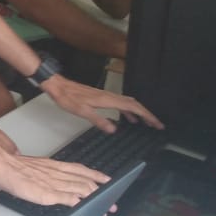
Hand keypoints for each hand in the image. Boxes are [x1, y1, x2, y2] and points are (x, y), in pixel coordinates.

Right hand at [0, 149, 109, 206]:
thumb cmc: (10, 166)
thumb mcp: (32, 167)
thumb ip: (44, 173)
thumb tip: (50, 179)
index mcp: (53, 165)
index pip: (80, 169)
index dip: (95, 175)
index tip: (106, 180)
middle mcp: (56, 172)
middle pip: (84, 180)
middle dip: (101, 190)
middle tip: (112, 200)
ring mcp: (52, 183)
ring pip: (80, 189)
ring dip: (94, 198)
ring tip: (105, 207)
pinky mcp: (46, 193)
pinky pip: (67, 198)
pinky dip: (78, 202)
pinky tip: (85, 208)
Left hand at [40, 74, 163, 132]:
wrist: (58, 86)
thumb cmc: (68, 98)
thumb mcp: (82, 111)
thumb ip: (98, 120)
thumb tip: (114, 129)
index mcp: (108, 99)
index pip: (133, 107)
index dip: (147, 115)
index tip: (157, 124)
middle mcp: (109, 96)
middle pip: (134, 104)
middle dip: (146, 114)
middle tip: (156, 125)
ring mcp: (105, 95)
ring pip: (127, 103)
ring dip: (138, 112)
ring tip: (144, 123)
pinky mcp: (100, 96)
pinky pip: (119, 103)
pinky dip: (127, 110)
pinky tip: (126, 118)